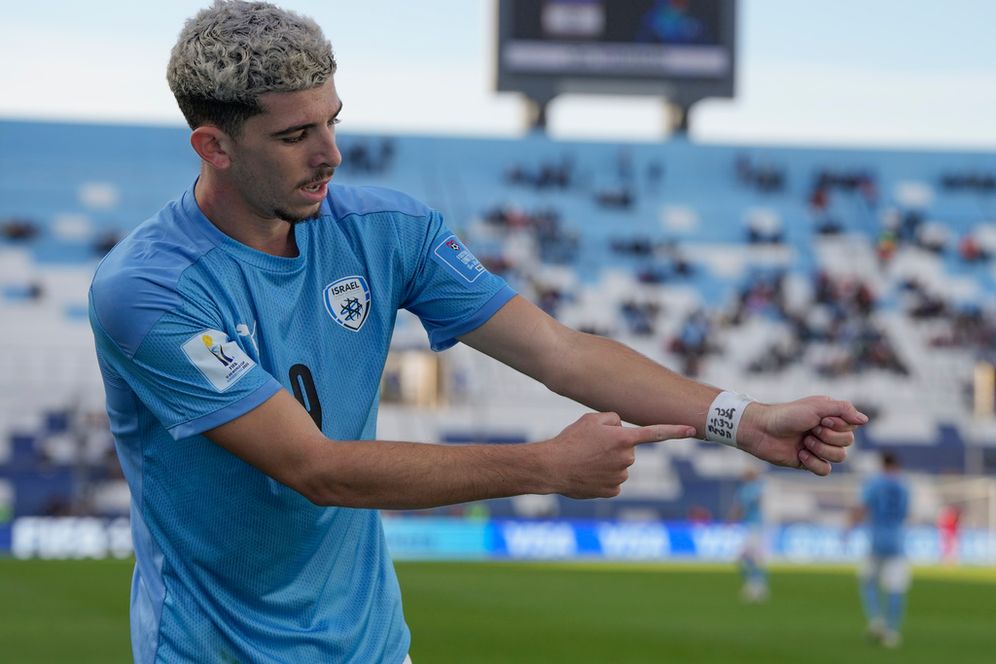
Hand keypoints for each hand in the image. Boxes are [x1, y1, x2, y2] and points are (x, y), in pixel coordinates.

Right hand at [543, 412, 694, 498]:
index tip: (694, 430)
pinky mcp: (612, 491)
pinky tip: (588, 474)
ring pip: (621, 466)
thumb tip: (621, 429)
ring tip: (586, 460)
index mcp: (624, 438)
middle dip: (615, 447)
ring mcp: (620, 477)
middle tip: (591, 446)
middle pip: (628, 449)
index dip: (676, 430)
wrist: (552, 467)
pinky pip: (614, 481)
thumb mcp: (591, 419)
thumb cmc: (571, 440)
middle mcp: (626, 458)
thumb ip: (613, 419)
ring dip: (607, 462)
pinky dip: (603, 477)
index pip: (655, 433)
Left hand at [737, 396, 867, 475]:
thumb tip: (865, 420)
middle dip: (828, 437)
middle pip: (848, 443)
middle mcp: (827, 432)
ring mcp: (818, 448)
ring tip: (804, 442)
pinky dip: (814, 463)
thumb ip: (843, 409)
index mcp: (831, 417)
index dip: (838, 426)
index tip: (820, 419)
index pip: (851, 427)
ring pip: (839, 457)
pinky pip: (825, 470)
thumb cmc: (787, 414)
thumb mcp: (816, 406)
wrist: (761, 430)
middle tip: (809, 430)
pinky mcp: (808, 462)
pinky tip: (800, 454)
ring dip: (821, 449)